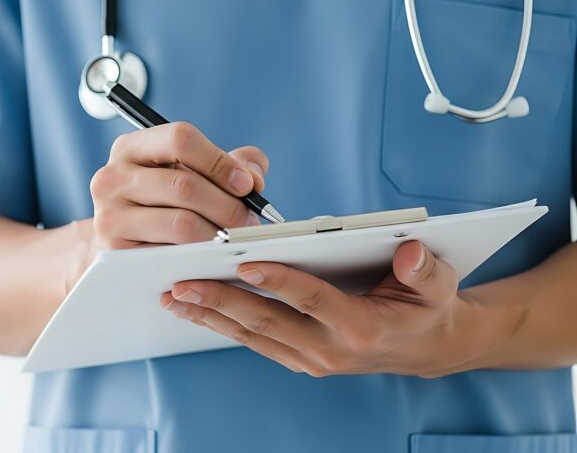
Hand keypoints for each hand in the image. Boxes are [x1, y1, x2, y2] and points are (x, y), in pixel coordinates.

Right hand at [78, 123, 267, 291]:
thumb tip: (252, 178)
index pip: (180, 139)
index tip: (246, 184)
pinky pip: (171, 255)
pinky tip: (211, 257)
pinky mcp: (116, 252)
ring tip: (236, 240)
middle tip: (250, 221)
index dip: (220, 161)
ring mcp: (110, 216)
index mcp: (131, 147)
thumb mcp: (190, 173)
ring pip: (181, 223)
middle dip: (228, 205)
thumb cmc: (165, 203)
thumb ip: (231, 164)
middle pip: (184, 185)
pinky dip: (199, 258)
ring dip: (218, 234)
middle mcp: (112, 177)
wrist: (123, 244)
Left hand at [161, 241, 496, 376]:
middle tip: (182, 282)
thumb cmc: (426, 307)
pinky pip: (252, 340)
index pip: (312, 300)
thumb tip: (410, 253)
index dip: (279, 280)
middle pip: (267, 320)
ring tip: (173, 295)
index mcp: (361, 327)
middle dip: (221, 300)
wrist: (424, 347)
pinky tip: (193, 307)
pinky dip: (220, 323)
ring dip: (209, 314)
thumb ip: (425, 269)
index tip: (244, 262)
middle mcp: (330, 349)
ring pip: (251, 334)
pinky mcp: (296, 358)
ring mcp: (310, 358)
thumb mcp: (439, 284)